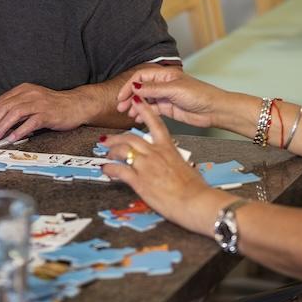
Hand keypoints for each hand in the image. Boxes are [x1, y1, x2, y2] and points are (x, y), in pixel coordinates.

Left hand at [0, 83, 85, 142]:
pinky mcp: (48, 113)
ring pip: (15, 113)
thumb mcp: (28, 105)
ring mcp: (39, 102)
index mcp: (22, 90)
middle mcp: (29, 93)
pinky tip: (12, 139)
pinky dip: (20, 130)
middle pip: (4, 106)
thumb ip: (8, 110)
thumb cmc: (51, 107)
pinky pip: (31, 122)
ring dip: (2, 126)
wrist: (76, 105)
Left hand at [102, 97, 219, 232]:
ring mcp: (146, 165)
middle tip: (107, 139)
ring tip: (106, 155)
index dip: (144, 110)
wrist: (195, 201)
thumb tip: (170, 164)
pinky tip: (106, 170)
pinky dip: (109, 169)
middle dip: (115, 138)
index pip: (155, 122)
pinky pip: (119, 170)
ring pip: (122, 150)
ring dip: (111, 152)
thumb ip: (173, 161)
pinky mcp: (139, 180)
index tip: (137, 100)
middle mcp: (155, 153)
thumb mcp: (184, 166)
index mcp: (168, 147)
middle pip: (130, 138)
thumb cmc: (195, 187)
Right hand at [117, 69, 223, 128]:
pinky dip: (143, 113)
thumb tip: (135, 87)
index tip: (122, 96)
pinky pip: (151, 109)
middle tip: (121, 107)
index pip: (141, 76)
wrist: (214, 110)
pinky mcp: (168, 108)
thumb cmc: (200, 95)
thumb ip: (153, 89)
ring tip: (129, 114)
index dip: (129, 86)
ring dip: (135, 106)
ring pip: (145, 100)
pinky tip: (138, 118)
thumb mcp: (174, 90)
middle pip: (141, 88)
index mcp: (165, 74)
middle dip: (130, 97)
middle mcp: (164, 84)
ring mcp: (165, 96)